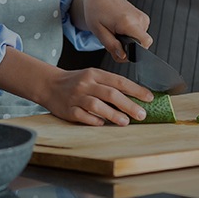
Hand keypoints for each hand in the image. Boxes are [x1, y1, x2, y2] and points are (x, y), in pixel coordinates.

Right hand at [36, 67, 152, 125]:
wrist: (49, 84)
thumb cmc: (76, 82)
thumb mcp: (93, 76)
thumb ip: (110, 85)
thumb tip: (134, 97)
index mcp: (95, 74)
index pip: (119, 81)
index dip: (136, 90)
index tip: (149, 97)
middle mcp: (86, 84)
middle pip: (111, 94)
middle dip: (129, 105)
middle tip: (142, 114)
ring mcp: (76, 97)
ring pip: (97, 105)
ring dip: (113, 114)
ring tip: (125, 121)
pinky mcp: (68, 110)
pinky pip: (83, 116)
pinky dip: (94, 120)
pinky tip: (103, 124)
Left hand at [71, 0, 150, 62]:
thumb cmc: (96, 12)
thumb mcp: (98, 32)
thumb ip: (112, 46)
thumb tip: (123, 56)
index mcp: (128, 22)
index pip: (145, 42)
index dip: (136, 52)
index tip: (123, 50)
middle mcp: (139, 18)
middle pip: (142, 44)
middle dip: (129, 48)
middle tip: (114, 40)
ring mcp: (143, 17)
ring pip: (141, 40)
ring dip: (129, 41)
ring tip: (116, 32)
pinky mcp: (143, 18)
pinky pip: (141, 34)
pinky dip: (131, 35)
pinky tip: (121, 28)